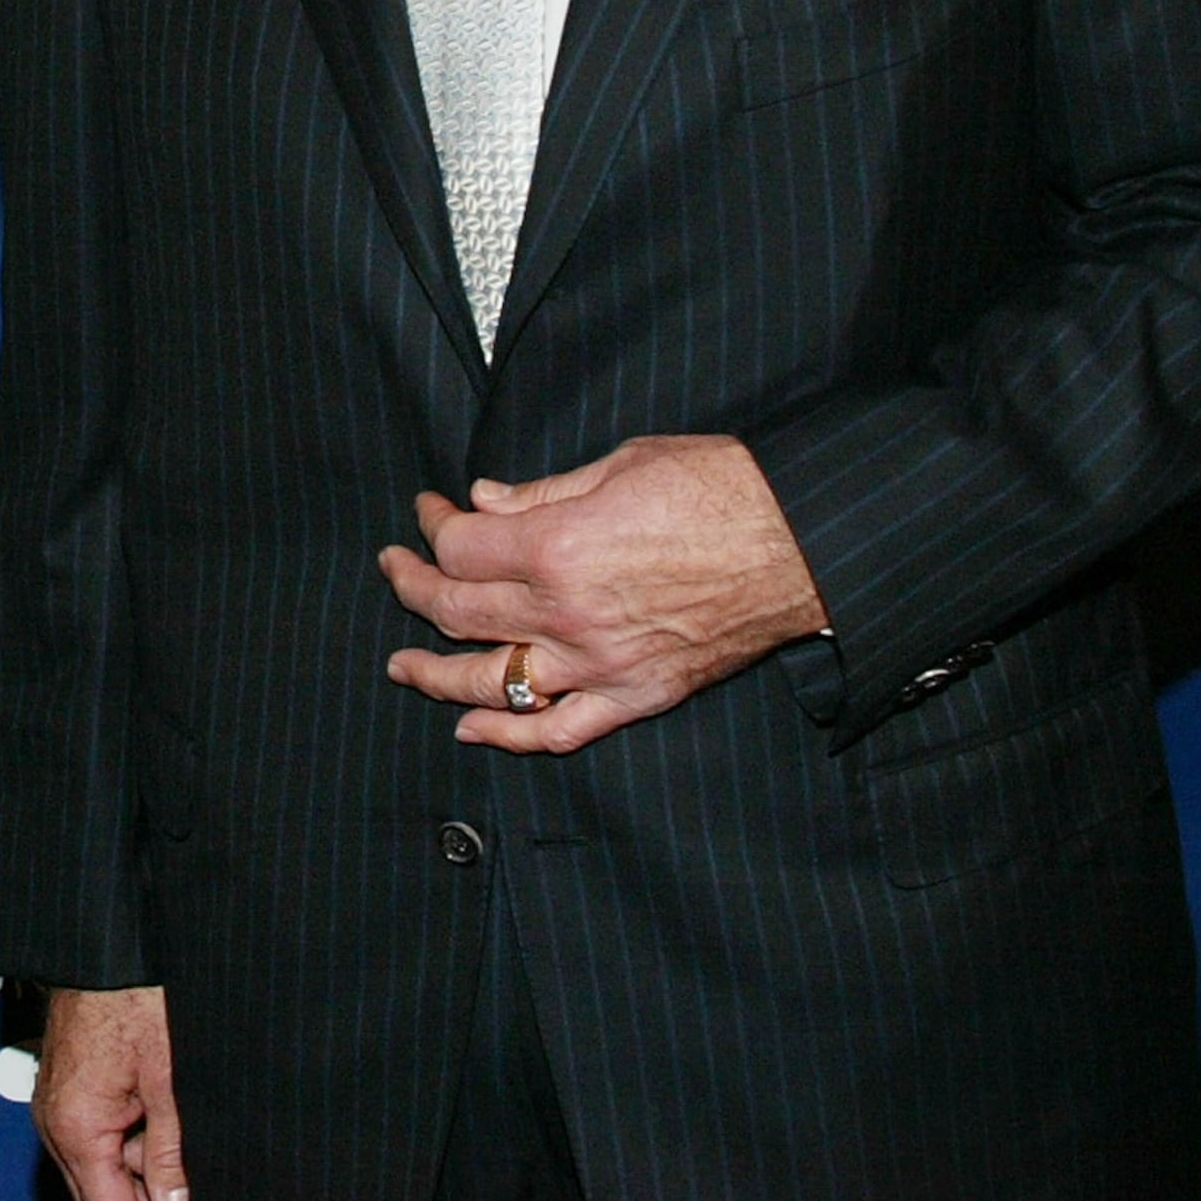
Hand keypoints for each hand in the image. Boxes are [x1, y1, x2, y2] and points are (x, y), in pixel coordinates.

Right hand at [34, 985, 186, 1200]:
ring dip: (148, 1182)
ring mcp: (59, 1105)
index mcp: (76, 1129)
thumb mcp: (169, 1080)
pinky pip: (100, 1139)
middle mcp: (57, 1123)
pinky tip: (174, 1137)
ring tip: (198, 1174)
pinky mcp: (71, 1086)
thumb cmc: (135, 996)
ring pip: (103, 1172)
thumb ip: (171, 1153)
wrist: (104, 940)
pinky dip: (136, 1149)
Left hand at [379, 434, 828, 753]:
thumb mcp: (621, 465)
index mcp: (559, 547)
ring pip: (491, 682)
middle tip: (396, 568)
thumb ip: (542, 493)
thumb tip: (484, 500)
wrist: (803, 541)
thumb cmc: (721, 489)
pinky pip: (559, 728)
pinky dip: (510, 735)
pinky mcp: (637, 693)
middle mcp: (569, 613)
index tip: (429, 510)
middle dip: (413, 587)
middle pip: (459, 612)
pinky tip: (473, 730)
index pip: (462, 547)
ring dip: (435, 674)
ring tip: (402, 665)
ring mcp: (601, 662)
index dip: (433, 526)